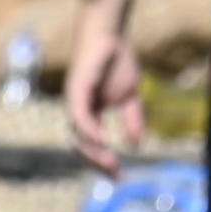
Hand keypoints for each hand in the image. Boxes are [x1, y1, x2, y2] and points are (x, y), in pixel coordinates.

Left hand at [64, 11, 142, 178]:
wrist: (110, 35)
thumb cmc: (115, 61)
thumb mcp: (128, 97)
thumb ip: (131, 120)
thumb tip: (136, 145)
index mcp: (89, 113)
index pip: (91, 143)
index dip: (103, 160)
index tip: (119, 176)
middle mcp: (77, 109)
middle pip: (80, 144)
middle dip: (96, 162)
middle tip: (115, 176)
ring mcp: (74, 100)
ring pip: (76, 133)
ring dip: (92, 151)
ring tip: (109, 163)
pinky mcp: (75, 89)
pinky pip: (79, 115)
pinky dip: (89, 130)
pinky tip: (101, 141)